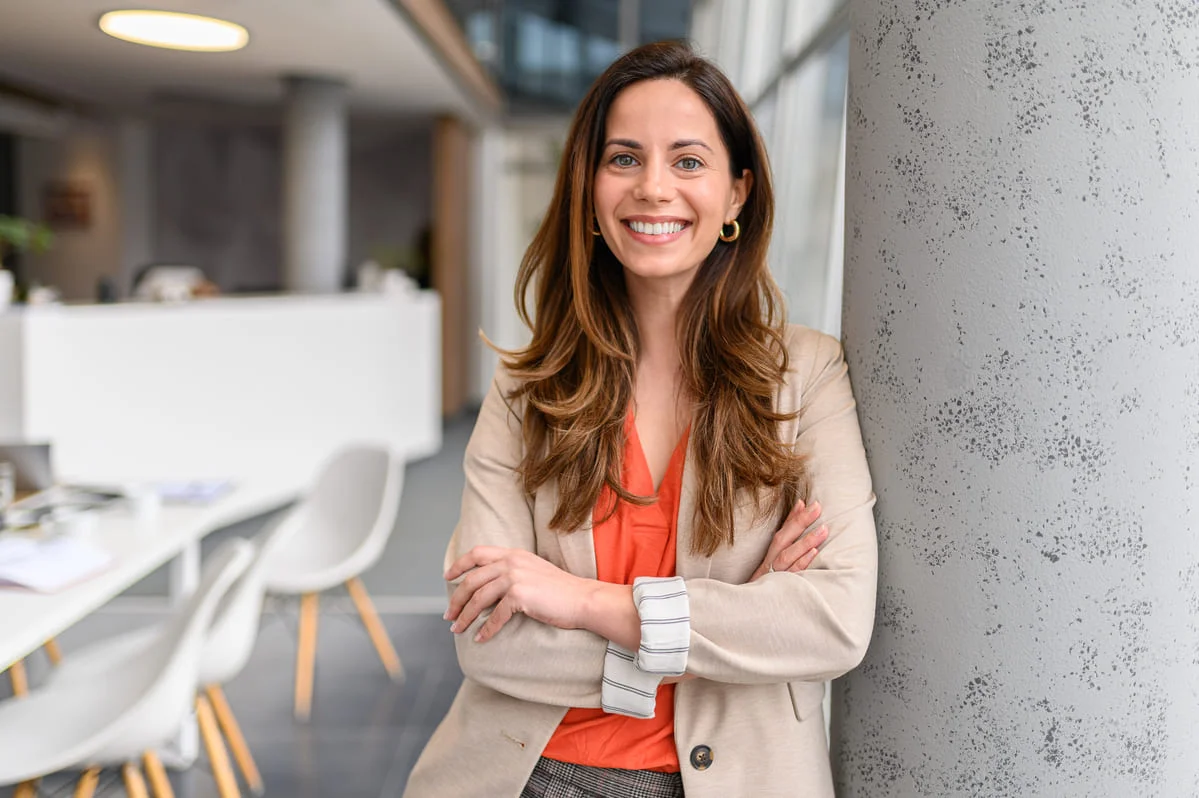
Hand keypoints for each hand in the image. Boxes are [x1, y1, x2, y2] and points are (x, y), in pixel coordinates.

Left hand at [444, 546, 590, 642]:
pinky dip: (486, 629)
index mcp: (513, 554)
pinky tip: (481, 638)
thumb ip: (512, 572)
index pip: (477, 552)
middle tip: (449, 615)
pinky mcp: (520, 595)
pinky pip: (495, 616)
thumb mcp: (533, 571)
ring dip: (465, 616)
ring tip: (458, 629)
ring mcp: (515, 577)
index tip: (448, 577)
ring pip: (479, 598)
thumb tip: (488, 587)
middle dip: (456, 599)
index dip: (459, 564)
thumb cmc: (560, 591)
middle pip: (472, 579)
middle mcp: (511, 562)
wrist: (582, 599)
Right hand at [750, 499, 827, 580]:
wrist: (749, 610)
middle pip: (783, 539)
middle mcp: (770, 563)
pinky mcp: (780, 588)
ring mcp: (774, 575)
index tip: (810, 503)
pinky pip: (792, 574)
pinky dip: (802, 562)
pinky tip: (814, 553)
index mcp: (770, 556)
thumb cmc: (765, 585)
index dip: (795, 517)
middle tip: (817, 507)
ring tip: (823, 530)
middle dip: (800, 522)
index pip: (782, 532)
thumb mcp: (773, 564)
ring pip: (787, 555)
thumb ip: (786, 539)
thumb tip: (799, 511)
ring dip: (805, 541)